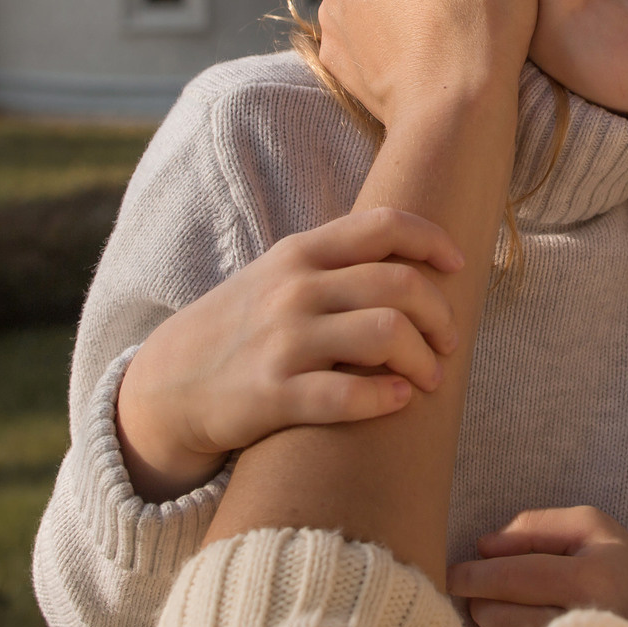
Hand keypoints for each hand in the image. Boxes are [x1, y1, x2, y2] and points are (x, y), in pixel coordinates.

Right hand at [114, 207, 464, 502]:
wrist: (169, 384)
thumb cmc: (243, 327)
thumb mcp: (279, 275)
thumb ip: (335, 261)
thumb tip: (412, 254)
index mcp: (301, 252)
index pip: (385, 226)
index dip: (433, 240)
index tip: (458, 265)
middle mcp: (294, 289)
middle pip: (400, 284)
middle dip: (439, 314)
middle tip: (447, 340)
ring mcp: (283, 341)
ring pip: (385, 334)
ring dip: (422, 358)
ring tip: (428, 377)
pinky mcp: (273, 395)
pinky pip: (346, 394)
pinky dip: (383, 397)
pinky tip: (397, 401)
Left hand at [446, 506, 627, 626]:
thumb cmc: (622, 562)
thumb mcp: (589, 524)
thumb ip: (535, 527)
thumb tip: (484, 546)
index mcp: (593, 578)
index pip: (519, 577)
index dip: (478, 576)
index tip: (451, 574)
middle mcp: (588, 621)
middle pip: (508, 617)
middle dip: (481, 600)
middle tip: (472, 587)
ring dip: (493, 619)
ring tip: (498, 601)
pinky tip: (517, 620)